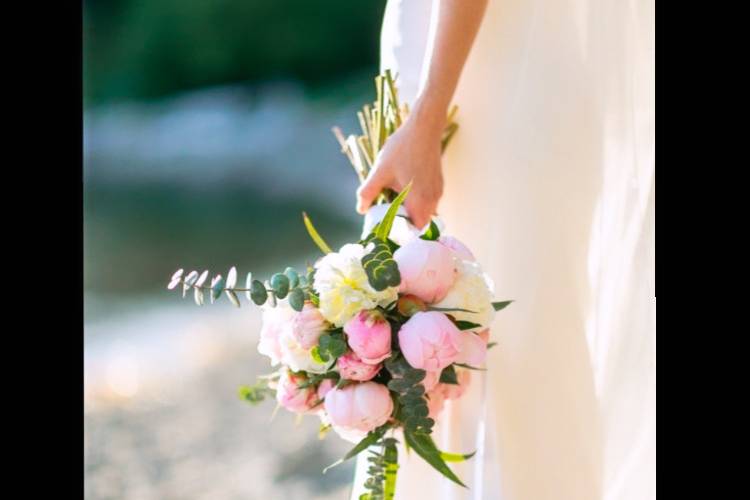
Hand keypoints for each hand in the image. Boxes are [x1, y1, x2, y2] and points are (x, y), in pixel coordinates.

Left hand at [355, 107, 444, 229]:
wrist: (424, 127)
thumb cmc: (402, 148)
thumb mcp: (380, 171)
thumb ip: (368, 193)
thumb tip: (360, 210)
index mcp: (420, 201)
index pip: (416, 232)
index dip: (403, 234)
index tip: (389, 231)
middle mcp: (433, 200)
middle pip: (420, 224)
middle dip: (405, 223)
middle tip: (387, 217)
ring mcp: (438, 192)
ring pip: (425, 212)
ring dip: (410, 211)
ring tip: (393, 201)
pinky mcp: (439, 184)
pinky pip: (428, 201)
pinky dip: (417, 201)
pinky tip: (403, 189)